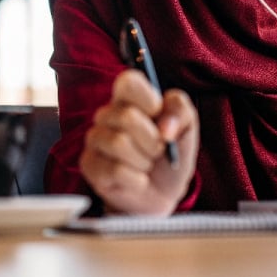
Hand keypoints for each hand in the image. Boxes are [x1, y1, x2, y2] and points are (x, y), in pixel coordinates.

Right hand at [79, 69, 198, 214]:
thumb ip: (181, 111)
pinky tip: (136, 180)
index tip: (159, 115)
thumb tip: (165, 127)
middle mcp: (107, 115)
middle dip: (153, 140)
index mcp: (129, 98)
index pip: (127, 81)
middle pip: (127, 117)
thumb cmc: (171, 155)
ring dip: (144, 161)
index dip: (147, 99)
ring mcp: (95, 140)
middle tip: (158, 150)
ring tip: (146, 165)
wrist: (162, 194)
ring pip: (119, 143)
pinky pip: (115, 170)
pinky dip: (136, 179)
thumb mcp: (187, 128)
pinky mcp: (89, 165)